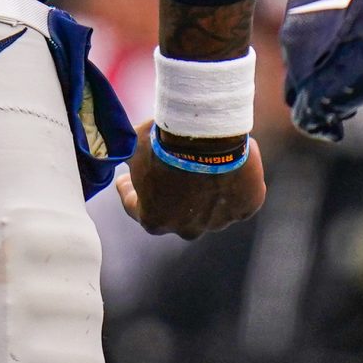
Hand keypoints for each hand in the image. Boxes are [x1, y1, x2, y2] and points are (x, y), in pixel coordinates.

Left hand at [116, 128, 264, 237]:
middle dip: (171, 198)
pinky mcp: (246, 207)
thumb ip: (127, 157)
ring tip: (207, 165)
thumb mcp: (134, 147)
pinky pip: (240, 200)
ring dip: (206, 192)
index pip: (135, 208)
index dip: (130, 191)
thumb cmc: (165, 140)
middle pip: (177, 216)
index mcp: (154, 219)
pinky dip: (235, 188)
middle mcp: (187, 229)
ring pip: (211, 210)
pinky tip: (233, 168)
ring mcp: (219, 221)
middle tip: (170, 173)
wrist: (208, 133)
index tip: (126, 179)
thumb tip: (115, 152)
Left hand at [279, 0, 362, 139]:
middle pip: (296, 67)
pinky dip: (321, 127)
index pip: (299, 41)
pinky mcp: (313, 93)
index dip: (318, 56)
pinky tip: (336, 131)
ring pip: (298, 93)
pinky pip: (306, 119)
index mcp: (299, 9)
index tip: (340, 62)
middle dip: (317, 78)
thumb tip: (354, 11)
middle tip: (344, 87)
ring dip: (320, 101)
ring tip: (345, 110)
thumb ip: (342, 6)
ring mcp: (299, 67)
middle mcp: (291, 36)